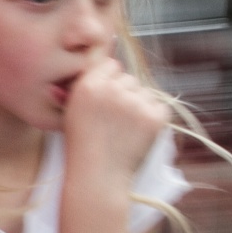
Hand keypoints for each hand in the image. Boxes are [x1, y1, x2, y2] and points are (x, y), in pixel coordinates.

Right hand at [60, 53, 166, 180]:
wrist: (98, 176)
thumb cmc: (81, 145)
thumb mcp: (72, 109)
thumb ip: (86, 84)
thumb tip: (104, 57)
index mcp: (89, 85)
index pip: (110, 64)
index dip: (107, 80)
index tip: (103, 97)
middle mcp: (113, 89)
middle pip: (128, 77)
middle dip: (123, 92)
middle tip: (113, 118)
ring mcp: (136, 102)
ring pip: (143, 91)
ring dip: (138, 104)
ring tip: (124, 128)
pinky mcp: (156, 116)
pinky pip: (158, 106)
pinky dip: (151, 117)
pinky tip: (137, 131)